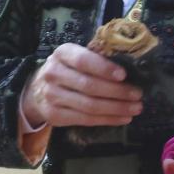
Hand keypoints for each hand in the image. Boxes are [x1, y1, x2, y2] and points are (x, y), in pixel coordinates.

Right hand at [22, 43, 142, 127]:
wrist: (36, 89)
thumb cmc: (66, 69)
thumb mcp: (74, 56)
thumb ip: (96, 58)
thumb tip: (130, 66)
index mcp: (62, 53)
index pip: (83, 60)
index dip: (104, 68)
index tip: (124, 75)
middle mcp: (54, 74)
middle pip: (89, 86)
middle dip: (117, 92)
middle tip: (137, 94)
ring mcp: (52, 96)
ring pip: (89, 106)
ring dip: (116, 108)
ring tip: (135, 108)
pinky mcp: (55, 116)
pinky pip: (85, 120)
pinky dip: (107, 120)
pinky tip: (122, 118)